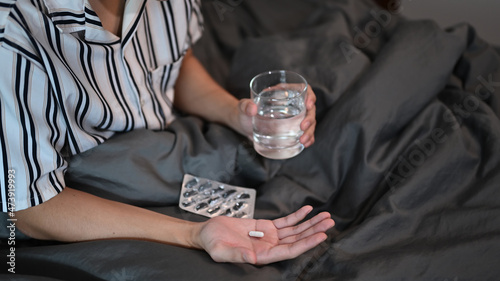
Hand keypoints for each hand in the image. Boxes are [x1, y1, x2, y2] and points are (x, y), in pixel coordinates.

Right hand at [193, 206, 333, 263]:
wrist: (207, 233)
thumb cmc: (212, 244)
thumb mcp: (220, 251)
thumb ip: (236, 255)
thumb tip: (251, 257)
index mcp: (262, 256)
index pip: (290, 251)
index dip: (306, 244)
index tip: (321, 236)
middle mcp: (270, 247)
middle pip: (297, 240)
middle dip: (314, 231)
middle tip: (330, 222)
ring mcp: (269, 237)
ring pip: (295, 230)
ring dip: (310, 223)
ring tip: (326, 216)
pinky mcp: (266, 226)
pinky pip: (285, 222)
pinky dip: (297, 216)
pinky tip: (308, 210)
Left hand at [235, 87, 316, 147]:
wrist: (244, 126)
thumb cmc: (244, 112)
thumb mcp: (242, 107)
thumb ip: (245, 106)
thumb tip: (252, 109)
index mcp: (283, 93)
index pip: (303, 90)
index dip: (310, 96)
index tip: (309, 104)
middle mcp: (292, 105)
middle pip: (309, 109)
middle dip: (309, 118)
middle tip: (303, 127)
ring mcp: (294, 118)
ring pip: (309, 122)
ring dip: (310, 131)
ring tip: (303, 141)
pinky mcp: (292, 130)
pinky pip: (304, 133)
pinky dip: (308, 138)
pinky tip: (306, 144)